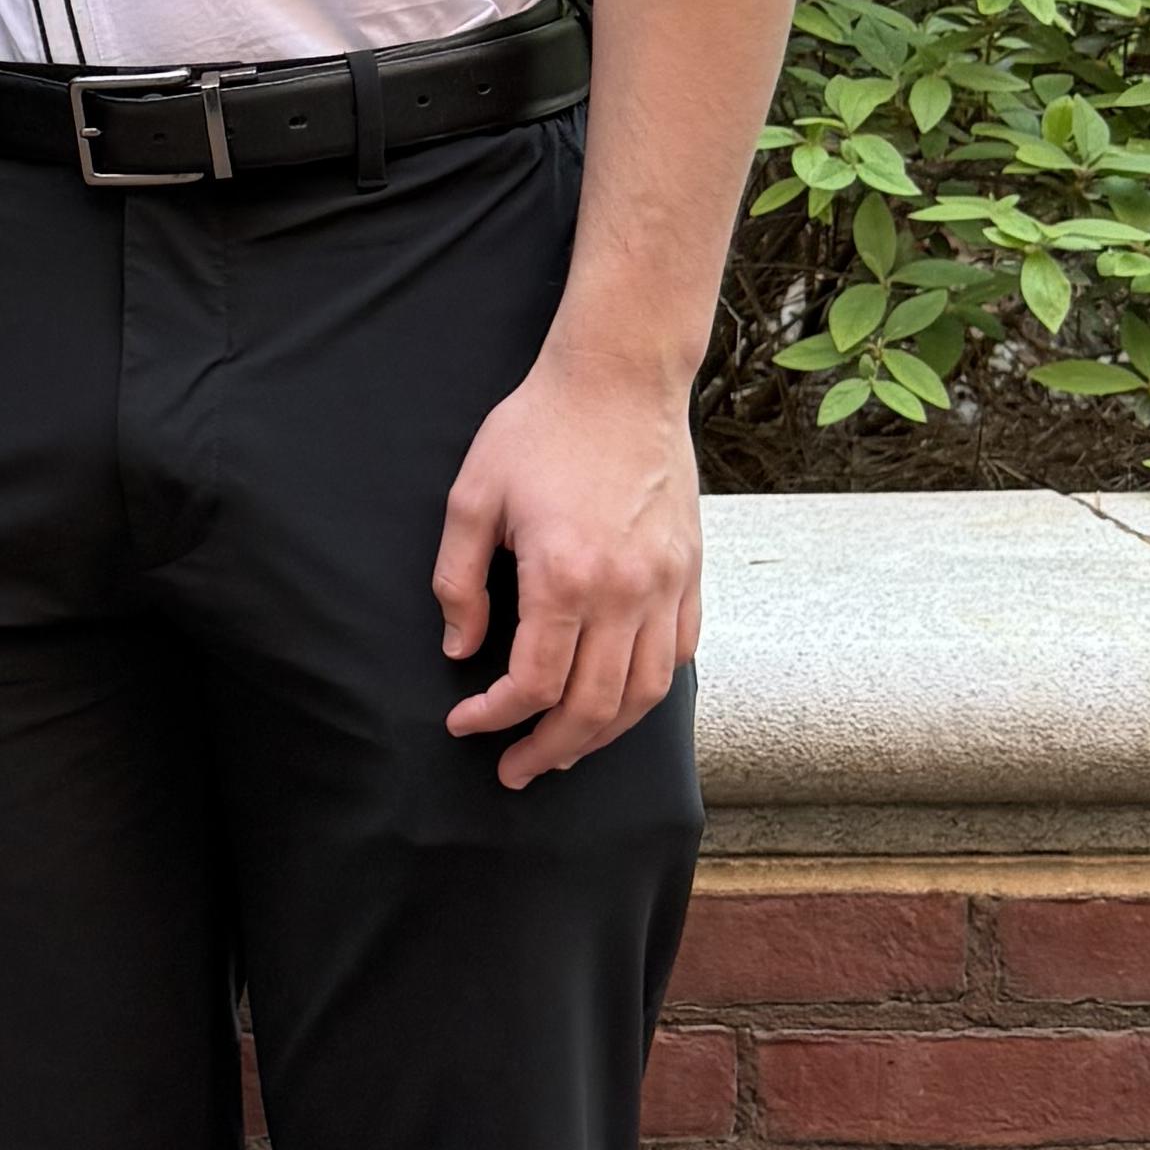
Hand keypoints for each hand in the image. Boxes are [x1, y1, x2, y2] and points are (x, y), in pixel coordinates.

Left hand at [433, 350, 702, 788]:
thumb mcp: (473, 497)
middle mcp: (626, 592)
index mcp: (565, 576)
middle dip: (549, 750)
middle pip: (594, 707)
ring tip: (566, 752)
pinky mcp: (691, 572)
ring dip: (604, 736)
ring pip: (645, 693)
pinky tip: (619, 701)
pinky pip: (680, 654)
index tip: (465, 724)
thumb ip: (459, 581)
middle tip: (515, 771)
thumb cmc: (539, 429)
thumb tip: (460, 648)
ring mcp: (667, 585)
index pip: (534, 683)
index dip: (494, 718)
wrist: (619, 379)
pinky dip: (649, 691)